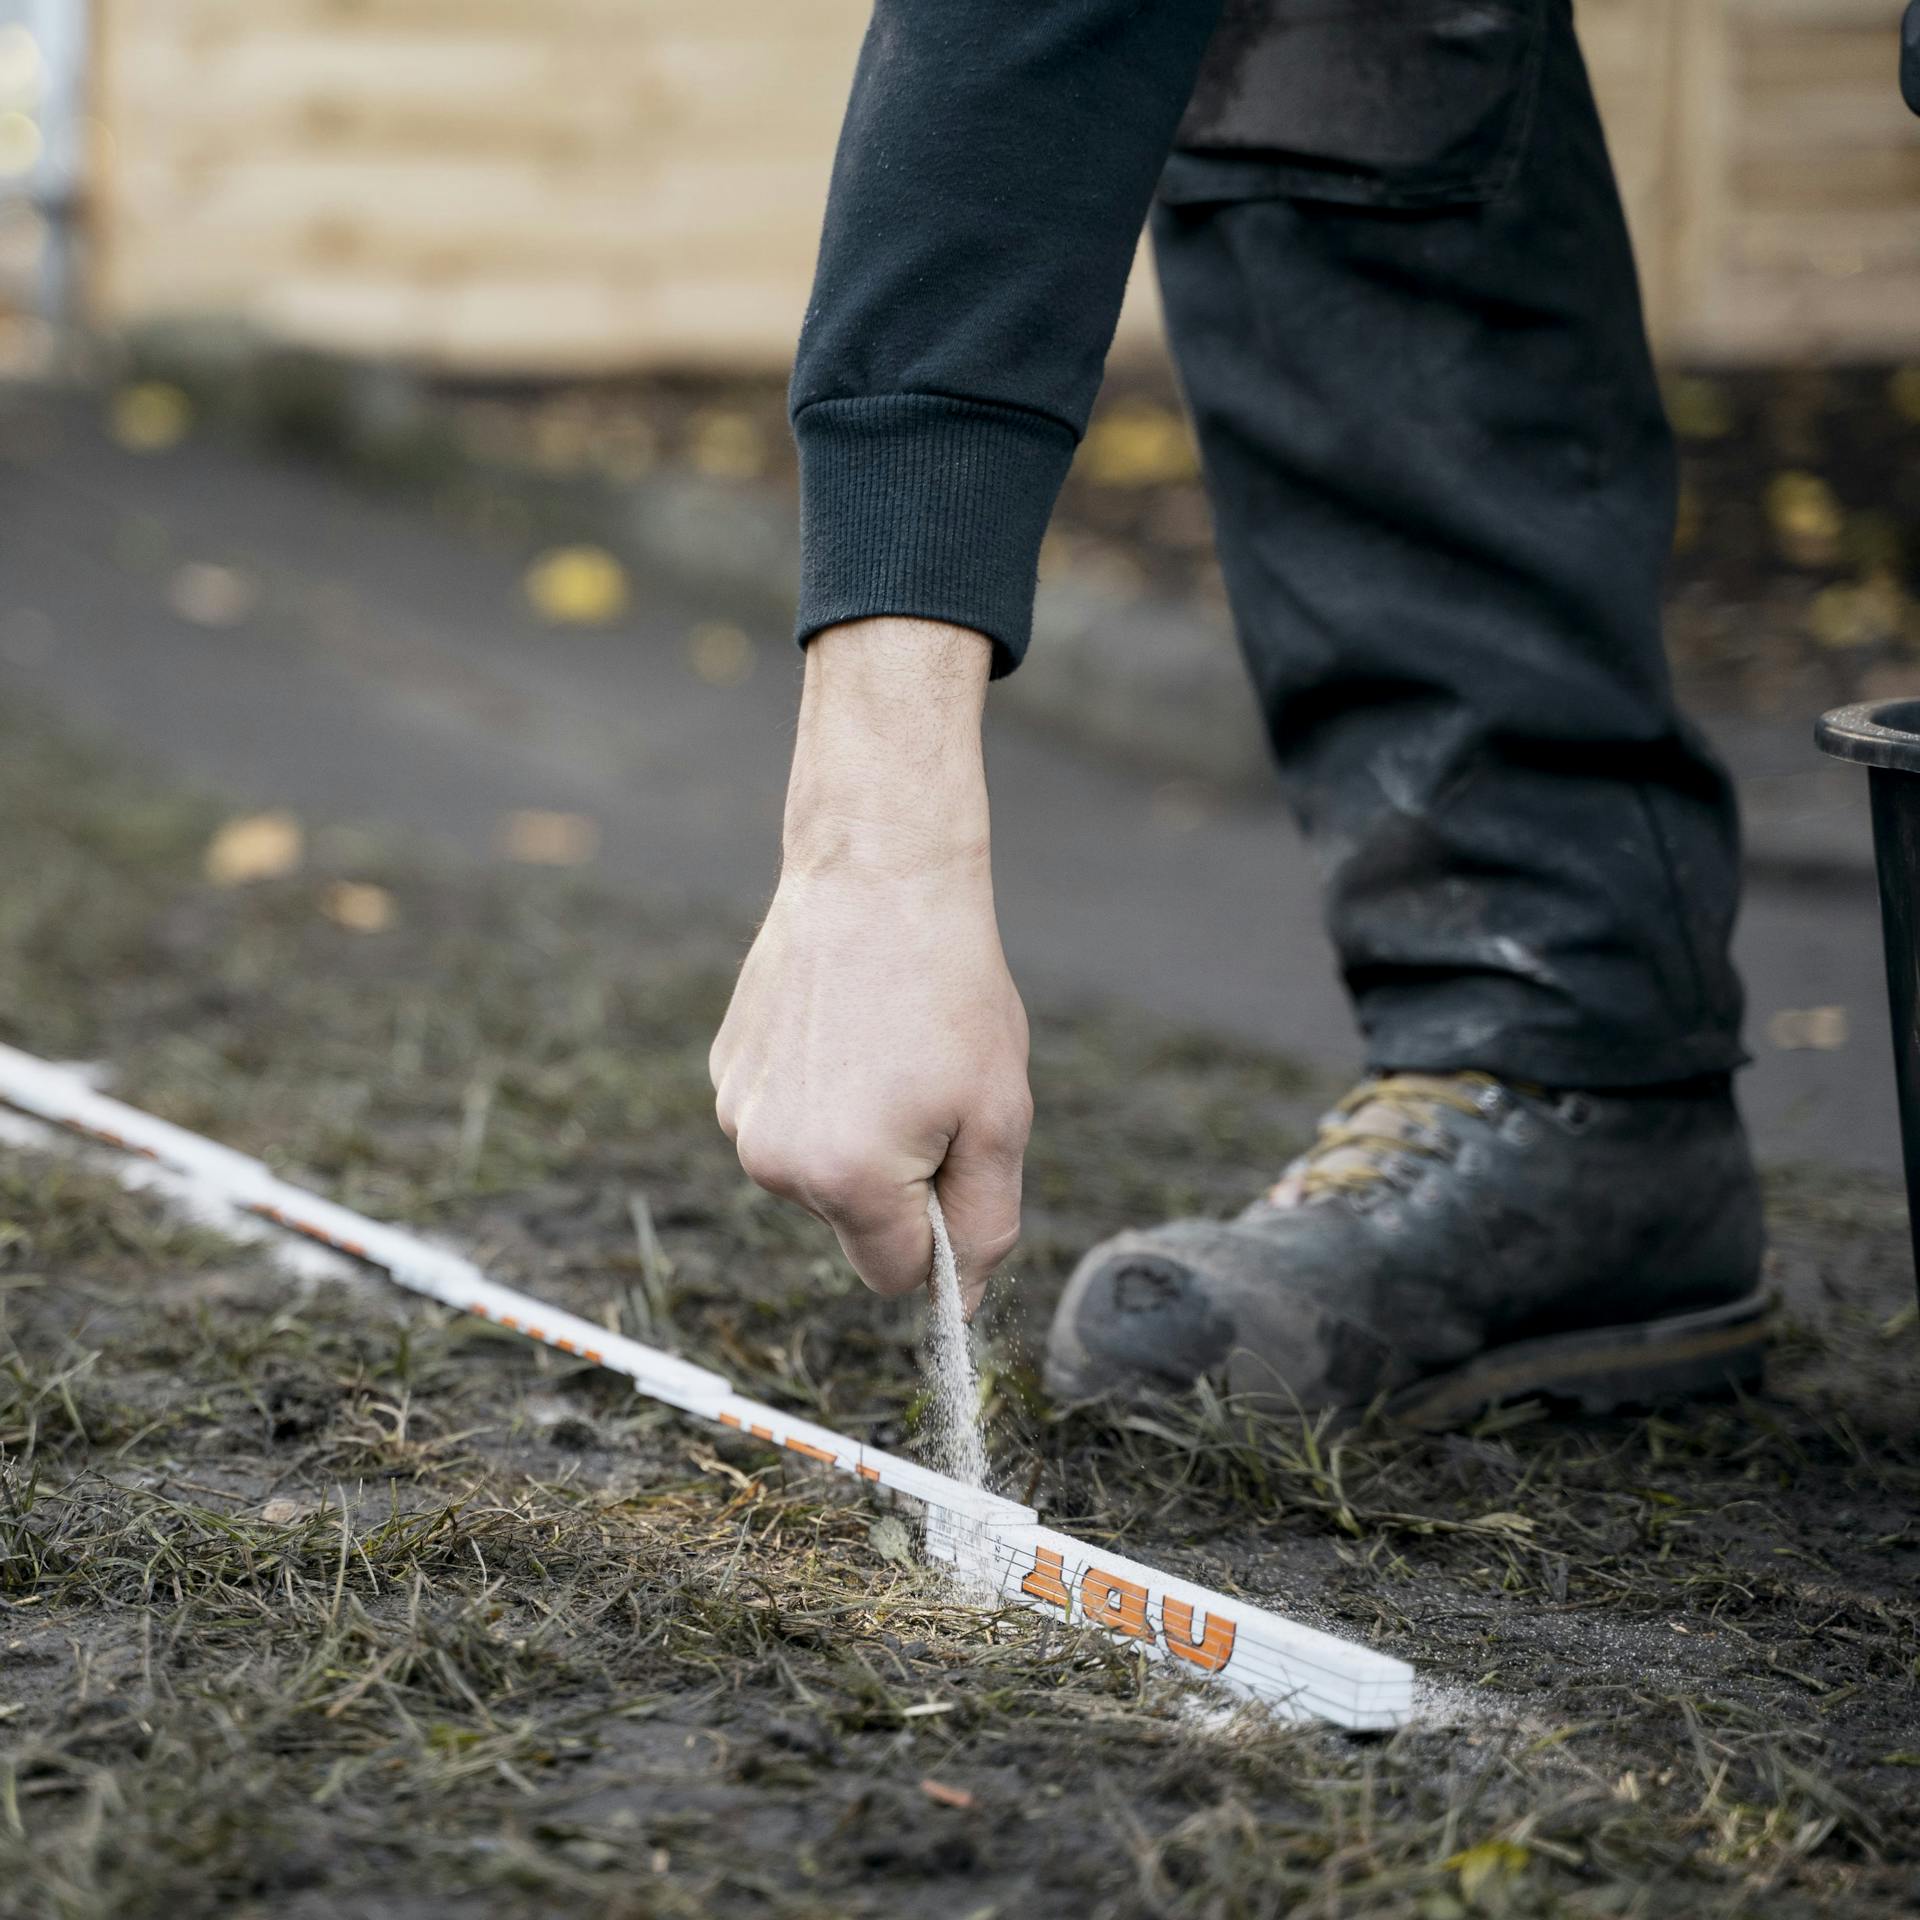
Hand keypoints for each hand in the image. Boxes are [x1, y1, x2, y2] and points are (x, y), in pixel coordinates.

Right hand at [710, 619, 1030, 1311]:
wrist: (878, 876)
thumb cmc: (951, 993)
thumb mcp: (999, 1117)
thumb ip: (984, 1225)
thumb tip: (958, 1303)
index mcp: (844, 1179)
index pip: (894, 1276)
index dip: (937, 1234)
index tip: (957, 1166)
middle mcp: (772, 1161)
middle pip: (851, 1226)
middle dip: (897, 1183)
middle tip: (930, 1092)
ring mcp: (738, 1113)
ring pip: (815, 1173)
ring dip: (855, 1138)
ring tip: (887, 1051)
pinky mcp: (726, 1070)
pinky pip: (785, 1121)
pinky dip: (818, 1095)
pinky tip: (845, 1030)